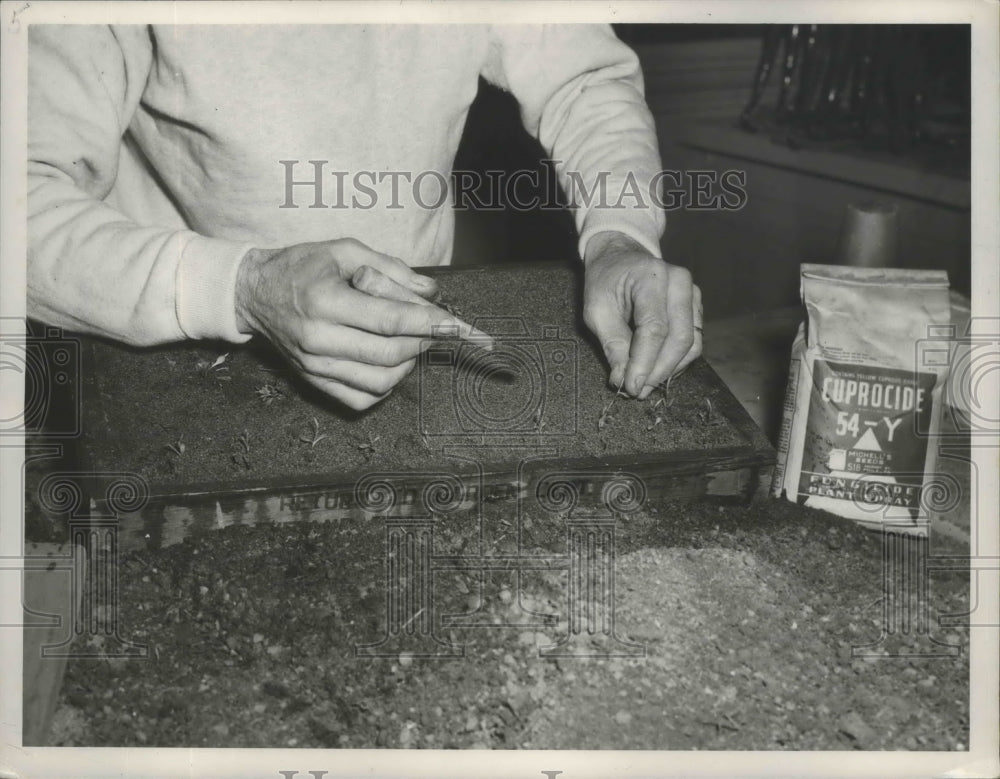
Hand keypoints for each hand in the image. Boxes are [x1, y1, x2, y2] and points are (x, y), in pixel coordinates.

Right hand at [235, 238, 489, 409]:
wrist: (253, 293)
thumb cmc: (301, 267)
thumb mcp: (344, 251)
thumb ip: (391, 269)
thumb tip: (431, 291)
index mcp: (326, 302)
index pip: (390, 321)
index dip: (430, 324)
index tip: (457, 325)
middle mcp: (319, 340)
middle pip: (390, 355)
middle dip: (422, 342)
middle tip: (433, 327)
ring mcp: (315, 366)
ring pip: (381, 381)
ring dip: (407, 364)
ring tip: (409, 341)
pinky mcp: (314, 381)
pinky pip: (361, 398)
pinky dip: (385, 385)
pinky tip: (388, 362)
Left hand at [582, 232, 701, 399]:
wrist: (621, 257)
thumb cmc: (606, 281)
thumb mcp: (596, 310)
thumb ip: (612, 343)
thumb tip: (623, 378)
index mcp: (651, 277)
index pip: (655, 328)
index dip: (644, 362)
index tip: (632, 386)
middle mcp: (679, 282)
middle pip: (680, 338)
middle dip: (659, 371)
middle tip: (638, 391)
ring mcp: (692, 293)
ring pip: (692, 343)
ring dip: (670, 370)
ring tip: (645, 383)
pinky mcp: (696, 305)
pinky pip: (694, 340)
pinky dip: (677, 361)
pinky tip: (657, 370)